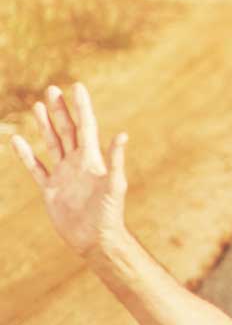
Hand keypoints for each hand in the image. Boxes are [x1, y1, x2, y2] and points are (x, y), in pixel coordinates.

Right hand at [10, 84, 127, 260]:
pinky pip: (36, 168)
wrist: (96, 238)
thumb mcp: (115, 184)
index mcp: (92, 158)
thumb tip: (122, 135)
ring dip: (44, 125)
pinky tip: (17, 141)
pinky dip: (26, 155)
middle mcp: (77, 162)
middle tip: (51, 89)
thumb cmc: (110, 212)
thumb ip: (116, 160)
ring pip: (51, 143)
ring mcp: (63, 174)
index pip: (86, 126)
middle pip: (66, 130)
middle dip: (59, 109)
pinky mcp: (50, 189)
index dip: (81, 107)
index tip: (77, 86)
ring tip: (38, 105)